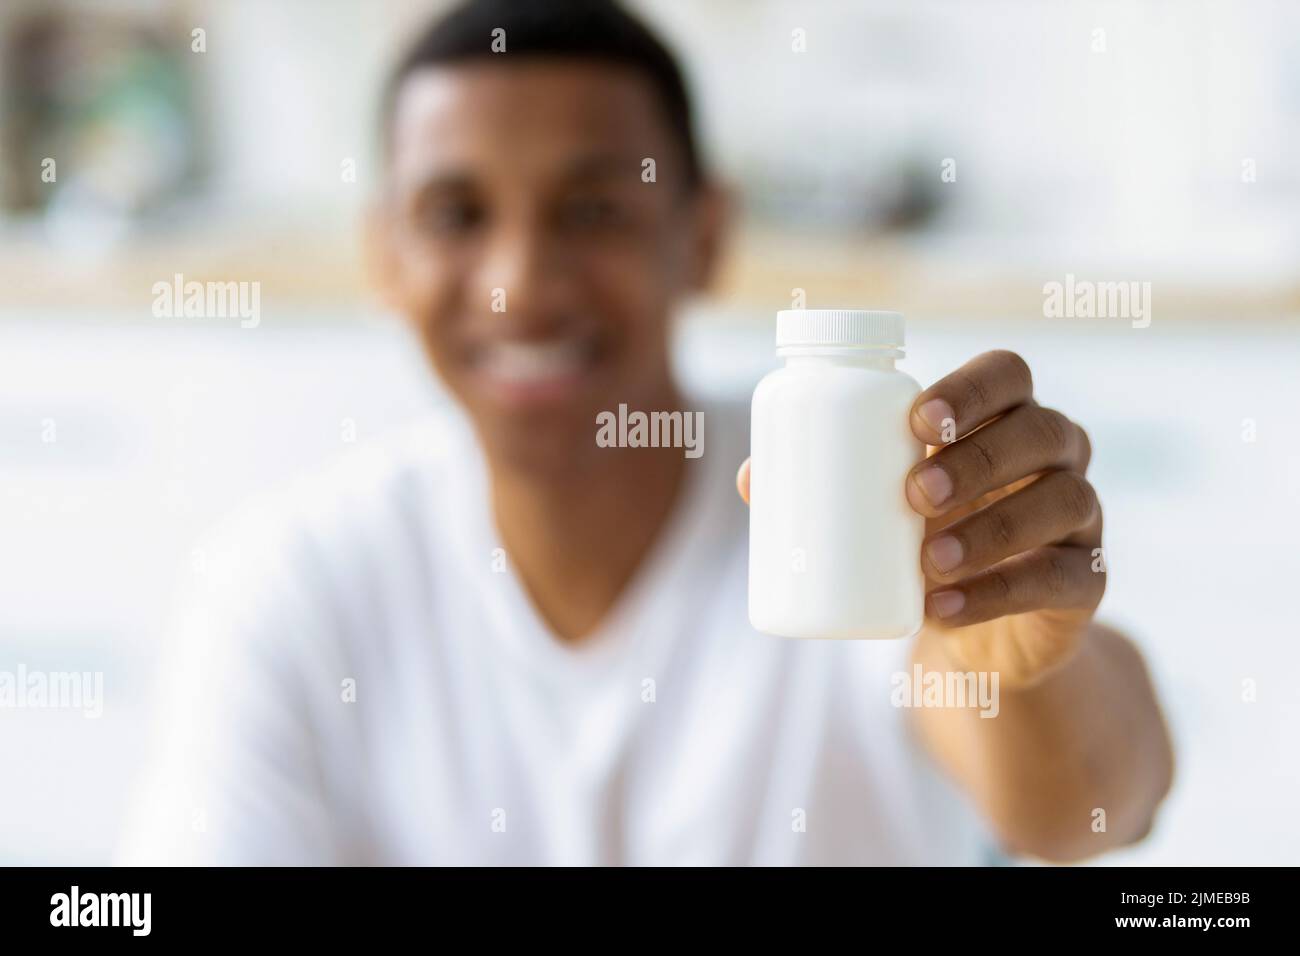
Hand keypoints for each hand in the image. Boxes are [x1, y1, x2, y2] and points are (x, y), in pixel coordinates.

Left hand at [737, 350, 1104, 687]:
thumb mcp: (881, 505)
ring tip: (927, 557)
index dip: (970, 389)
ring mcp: (1081, 517)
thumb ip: (825, 484)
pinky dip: (999, 593)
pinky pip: (1062, 579)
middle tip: (913, 493)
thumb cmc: (921, 536)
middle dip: (979, 457)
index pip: (1007, 374)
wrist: (977, 625)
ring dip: (993, 529)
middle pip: (1042, 430)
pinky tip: (944, 610)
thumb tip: (752, 478)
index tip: (915, 421)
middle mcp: (1057, 454)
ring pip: (1064, 501)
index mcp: (1006, 415)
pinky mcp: (1087, 582)